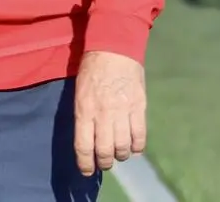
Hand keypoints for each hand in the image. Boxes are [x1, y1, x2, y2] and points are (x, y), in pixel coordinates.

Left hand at [73, 50, 146, 175]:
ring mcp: (123, 112)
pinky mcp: (139, 108)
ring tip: (118, 153)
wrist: (114, 48)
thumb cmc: (92, 68)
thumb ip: (83, 114)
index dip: (85, 163)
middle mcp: (103, 114)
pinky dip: (137, 147)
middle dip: (104, 162)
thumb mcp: (79, 91)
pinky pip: (140, 137)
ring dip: (120, 155)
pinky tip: (133, 146)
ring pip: (123, 147)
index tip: (86, 170)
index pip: (83, 145)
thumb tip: (87, 136)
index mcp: (84, 109)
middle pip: (104, 151)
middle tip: (104, 163)